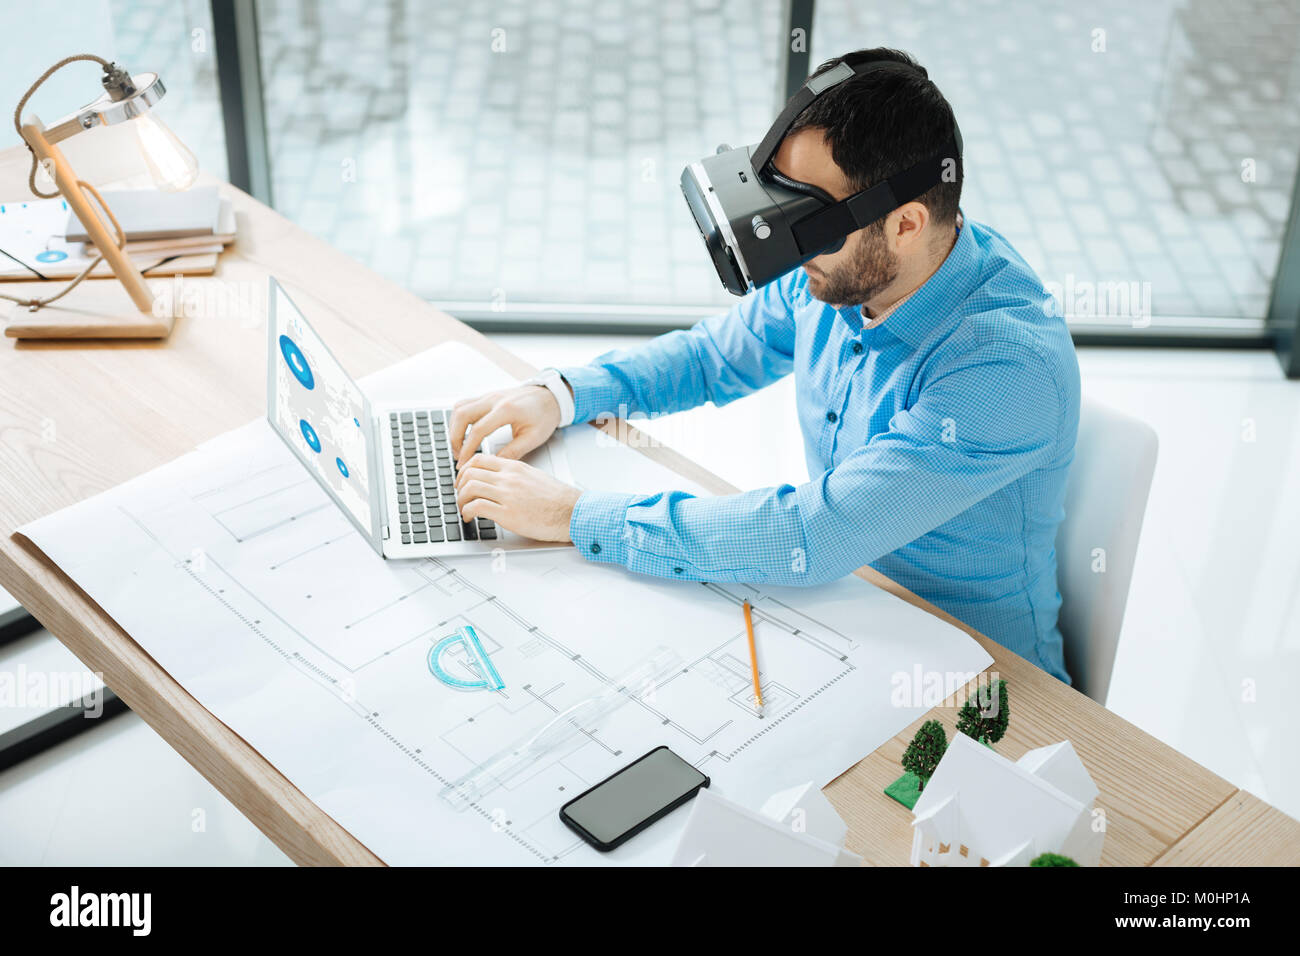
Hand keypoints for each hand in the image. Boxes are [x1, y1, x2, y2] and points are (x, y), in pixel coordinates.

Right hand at [449, 384, 564, 468]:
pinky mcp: (487, 397)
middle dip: (455, 438)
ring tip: (458, 447)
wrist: (550, 397)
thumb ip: (512, 452)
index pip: (478, 430)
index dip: (468, 449)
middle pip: (462, 415)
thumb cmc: (545, 416)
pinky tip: (462, 432)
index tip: (463, 463)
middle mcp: (494, 399)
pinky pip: (464, 405)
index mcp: (507, 410)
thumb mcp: (533, 438)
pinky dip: (458, 419)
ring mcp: (489, 396)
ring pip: (459, 408)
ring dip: (454, 428)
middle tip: (458, 455)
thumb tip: (493, 464)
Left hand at [455, 453, 581, 542]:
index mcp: (514, 467)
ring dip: (460, 500)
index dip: (465, 470)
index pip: (479, 459)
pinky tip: (469, 517)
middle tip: (460, 496)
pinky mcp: (507, 513)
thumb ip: (514, 475)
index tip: (463, 480)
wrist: (571, 512)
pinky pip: (476, 507)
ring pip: (469, 488)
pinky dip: (467, 512)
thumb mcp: (533, 477)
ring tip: (463, 508)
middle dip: (459, 485)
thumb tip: (497, 481)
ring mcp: (507, 495)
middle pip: (470, 472)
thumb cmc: (557, 499)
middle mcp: (509, 478)